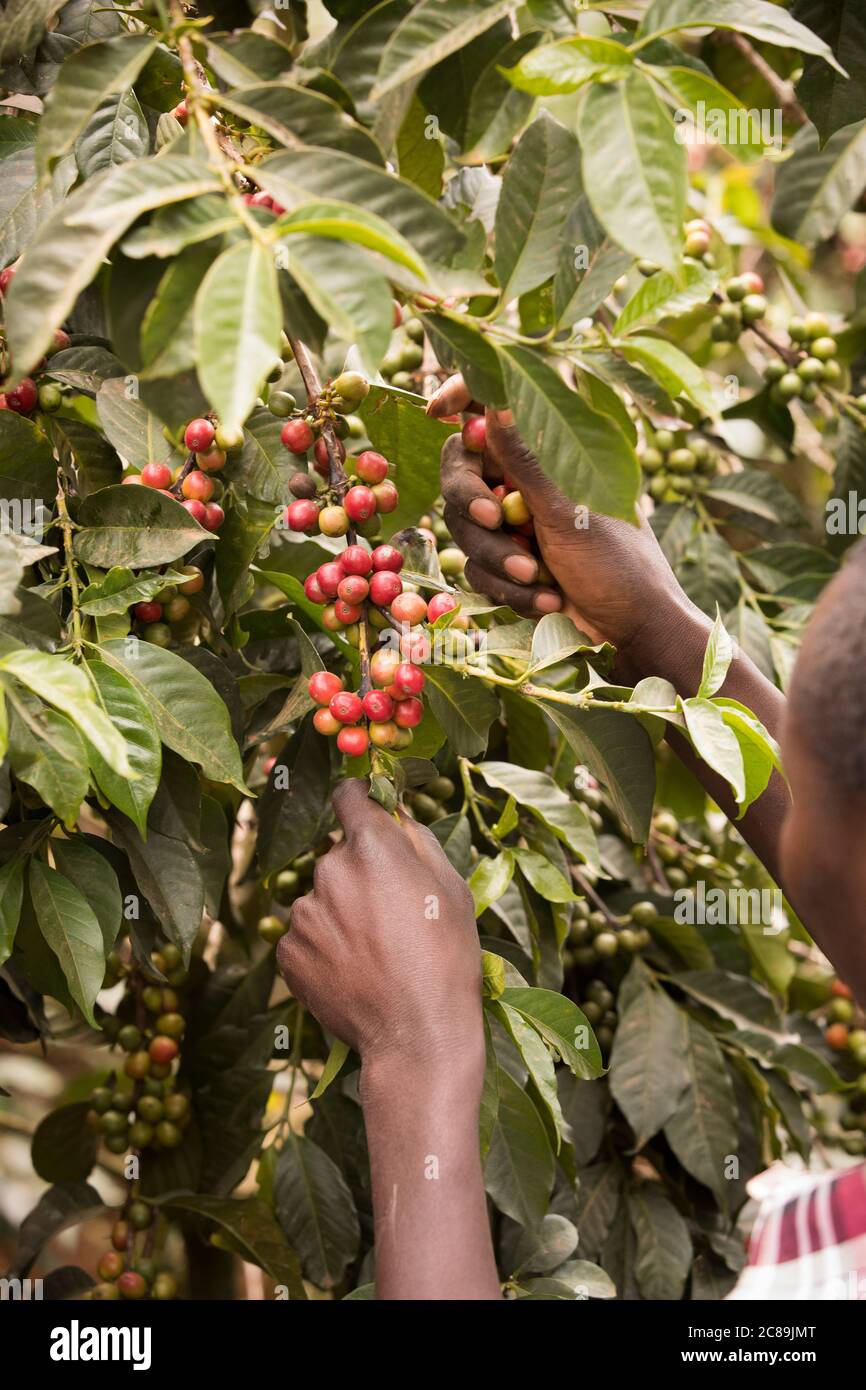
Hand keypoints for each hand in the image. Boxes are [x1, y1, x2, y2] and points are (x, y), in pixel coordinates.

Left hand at [277, 779, 483, 1071]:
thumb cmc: (446, 957)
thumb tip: (394, 813)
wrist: (417, 1033)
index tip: (363, 811)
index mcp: (373, 846)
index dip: (358, 801)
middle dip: (359, 874)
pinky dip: (323, 947)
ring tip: (374, 952)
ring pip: (321, 898)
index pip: (348, 796)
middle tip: (390, 914)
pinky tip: (353, 971)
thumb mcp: (451, 887)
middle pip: (338, 856)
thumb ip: (417, 839)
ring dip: (340, 913)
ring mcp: (304, 912)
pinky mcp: (288, 950)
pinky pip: (304, 935)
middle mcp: (330, 870)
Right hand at [429, 374, 697, 668]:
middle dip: (474, 503)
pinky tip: (548, 599)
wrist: (633, 632)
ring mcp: (516, 525)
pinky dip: (509, 588)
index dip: (462, 397)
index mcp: (551, 455)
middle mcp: (528, 484)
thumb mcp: (569, 512)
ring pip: (466, 528)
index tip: (436, 409)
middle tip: (496, 520)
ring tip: (538, 576)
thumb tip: (499, 403)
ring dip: (498, 558)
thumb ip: (527, 463)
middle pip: (462, 474)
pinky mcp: (509, 564)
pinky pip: (478, 569)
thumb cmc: (618, 565)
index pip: (495, 410)